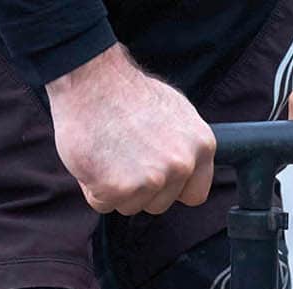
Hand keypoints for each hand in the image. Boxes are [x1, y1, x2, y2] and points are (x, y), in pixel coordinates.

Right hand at [46, 44, 214, 214]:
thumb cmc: (126, 92)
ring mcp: (151, 178)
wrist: (91, 79)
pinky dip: (92, 187)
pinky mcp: (118, 187)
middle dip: (140, 188)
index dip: (171, 188)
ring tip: (109, 152)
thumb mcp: (176, 114)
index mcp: (201, 146)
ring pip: (131, 206)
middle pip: (160, 204)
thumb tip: (188, 169)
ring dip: (115, 188)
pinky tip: (94, 158)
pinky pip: (103, 203)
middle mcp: (181, 164)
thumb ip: (185, 147)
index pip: (195, 194)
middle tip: (123, 154)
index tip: (156, 175)